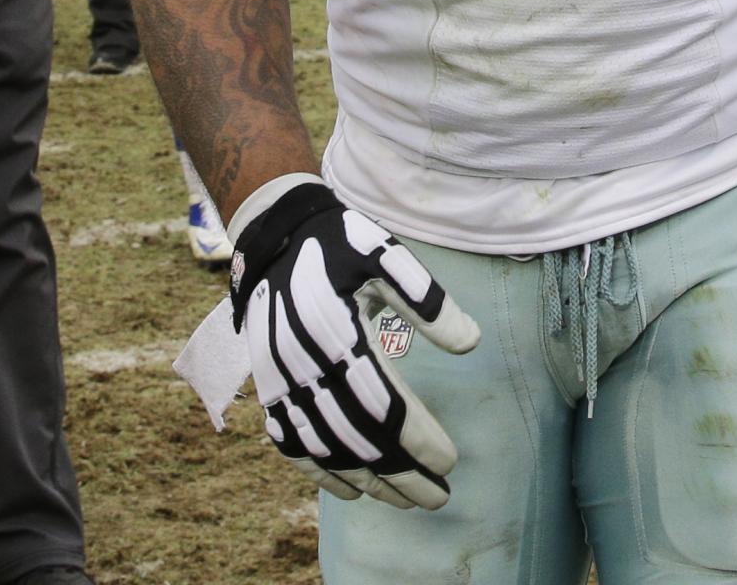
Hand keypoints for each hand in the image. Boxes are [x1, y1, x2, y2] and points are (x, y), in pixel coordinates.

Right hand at [230, 174, 480, 508]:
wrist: (272, 235)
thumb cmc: (337, 244)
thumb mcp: (384, 253)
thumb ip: (427, 298)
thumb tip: (470, 343)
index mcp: (337, 332)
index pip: (385, 405)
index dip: (418, 439)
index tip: (449, 461)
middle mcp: (305, 365)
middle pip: (358, 437)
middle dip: (401, 474)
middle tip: (438, 497)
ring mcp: (280, 381)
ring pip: (326, 448)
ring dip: (367, 481)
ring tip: (405, 500)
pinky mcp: (266, 388)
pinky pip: (289, 443)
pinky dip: (319, 473)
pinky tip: (350, 491)